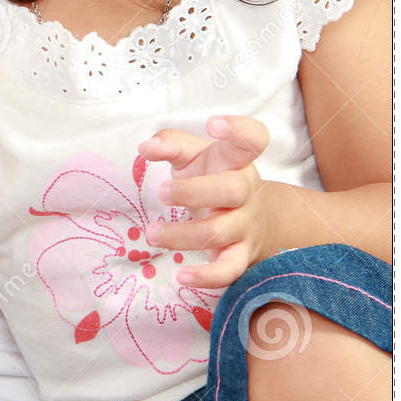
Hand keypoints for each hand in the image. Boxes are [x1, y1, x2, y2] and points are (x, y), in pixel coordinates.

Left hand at [137, 115, 271, 288]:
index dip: (238, 129)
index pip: (251, 139)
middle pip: (234, 189)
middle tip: (162, 193)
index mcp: (237, 160)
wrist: (253, 219)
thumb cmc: (214, 178)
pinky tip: (182, 277)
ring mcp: (245, 225)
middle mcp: (247, 191)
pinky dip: (206, 277)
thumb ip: (171, 143)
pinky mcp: (240, 256)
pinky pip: (229, 271)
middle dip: (195, 192)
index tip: (213, 123)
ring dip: (182, 235)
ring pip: (221, 232)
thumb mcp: (194, 155)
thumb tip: (146, 148)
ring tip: (153, 233)